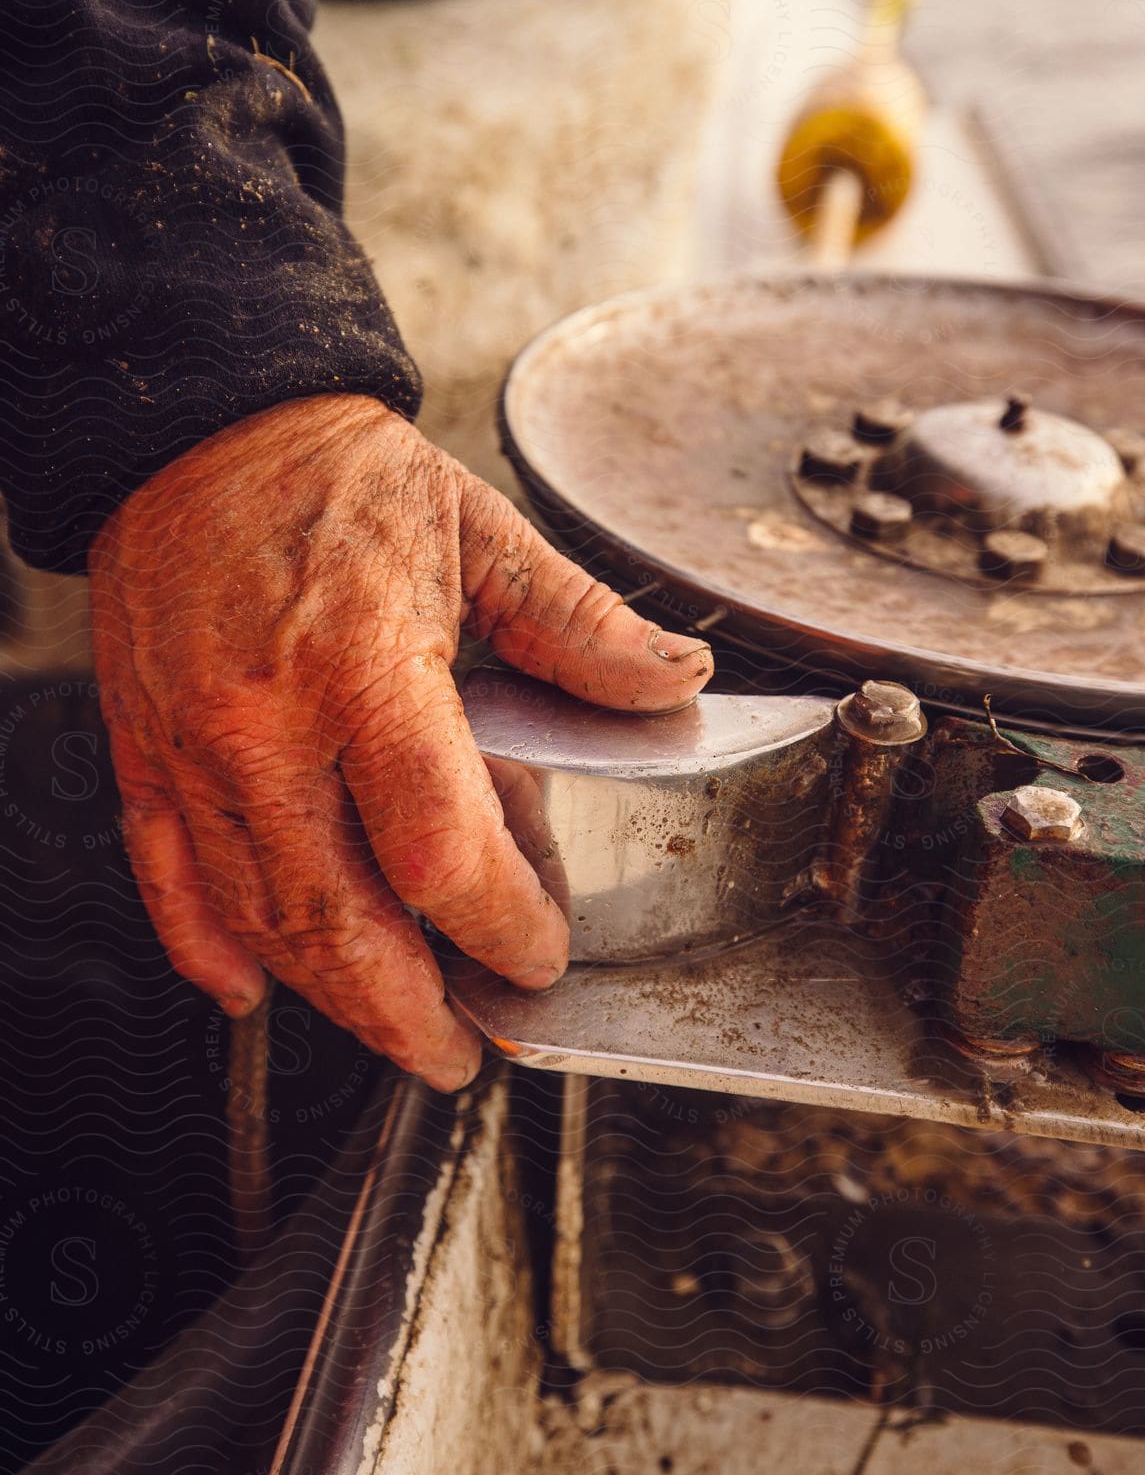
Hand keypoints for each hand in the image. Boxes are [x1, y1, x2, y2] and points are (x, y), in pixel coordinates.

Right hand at [89, 395, 712, 1087]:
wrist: (195, 425)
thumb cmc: (334, 473)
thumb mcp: (477, 528)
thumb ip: (579, 622)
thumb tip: (674, 681)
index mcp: (362, 666)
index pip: (437, 846)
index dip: (499, 923)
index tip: (537, 949)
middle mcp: (264, 724)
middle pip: (336, 921)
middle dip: (409, 1012)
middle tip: (461, 1049)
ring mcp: (191, 747)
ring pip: (255, 918)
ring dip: (328, 997)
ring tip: (391, 1026)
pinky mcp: (140, 749)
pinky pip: (165, 877)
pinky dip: (207, 948)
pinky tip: (252, 988)